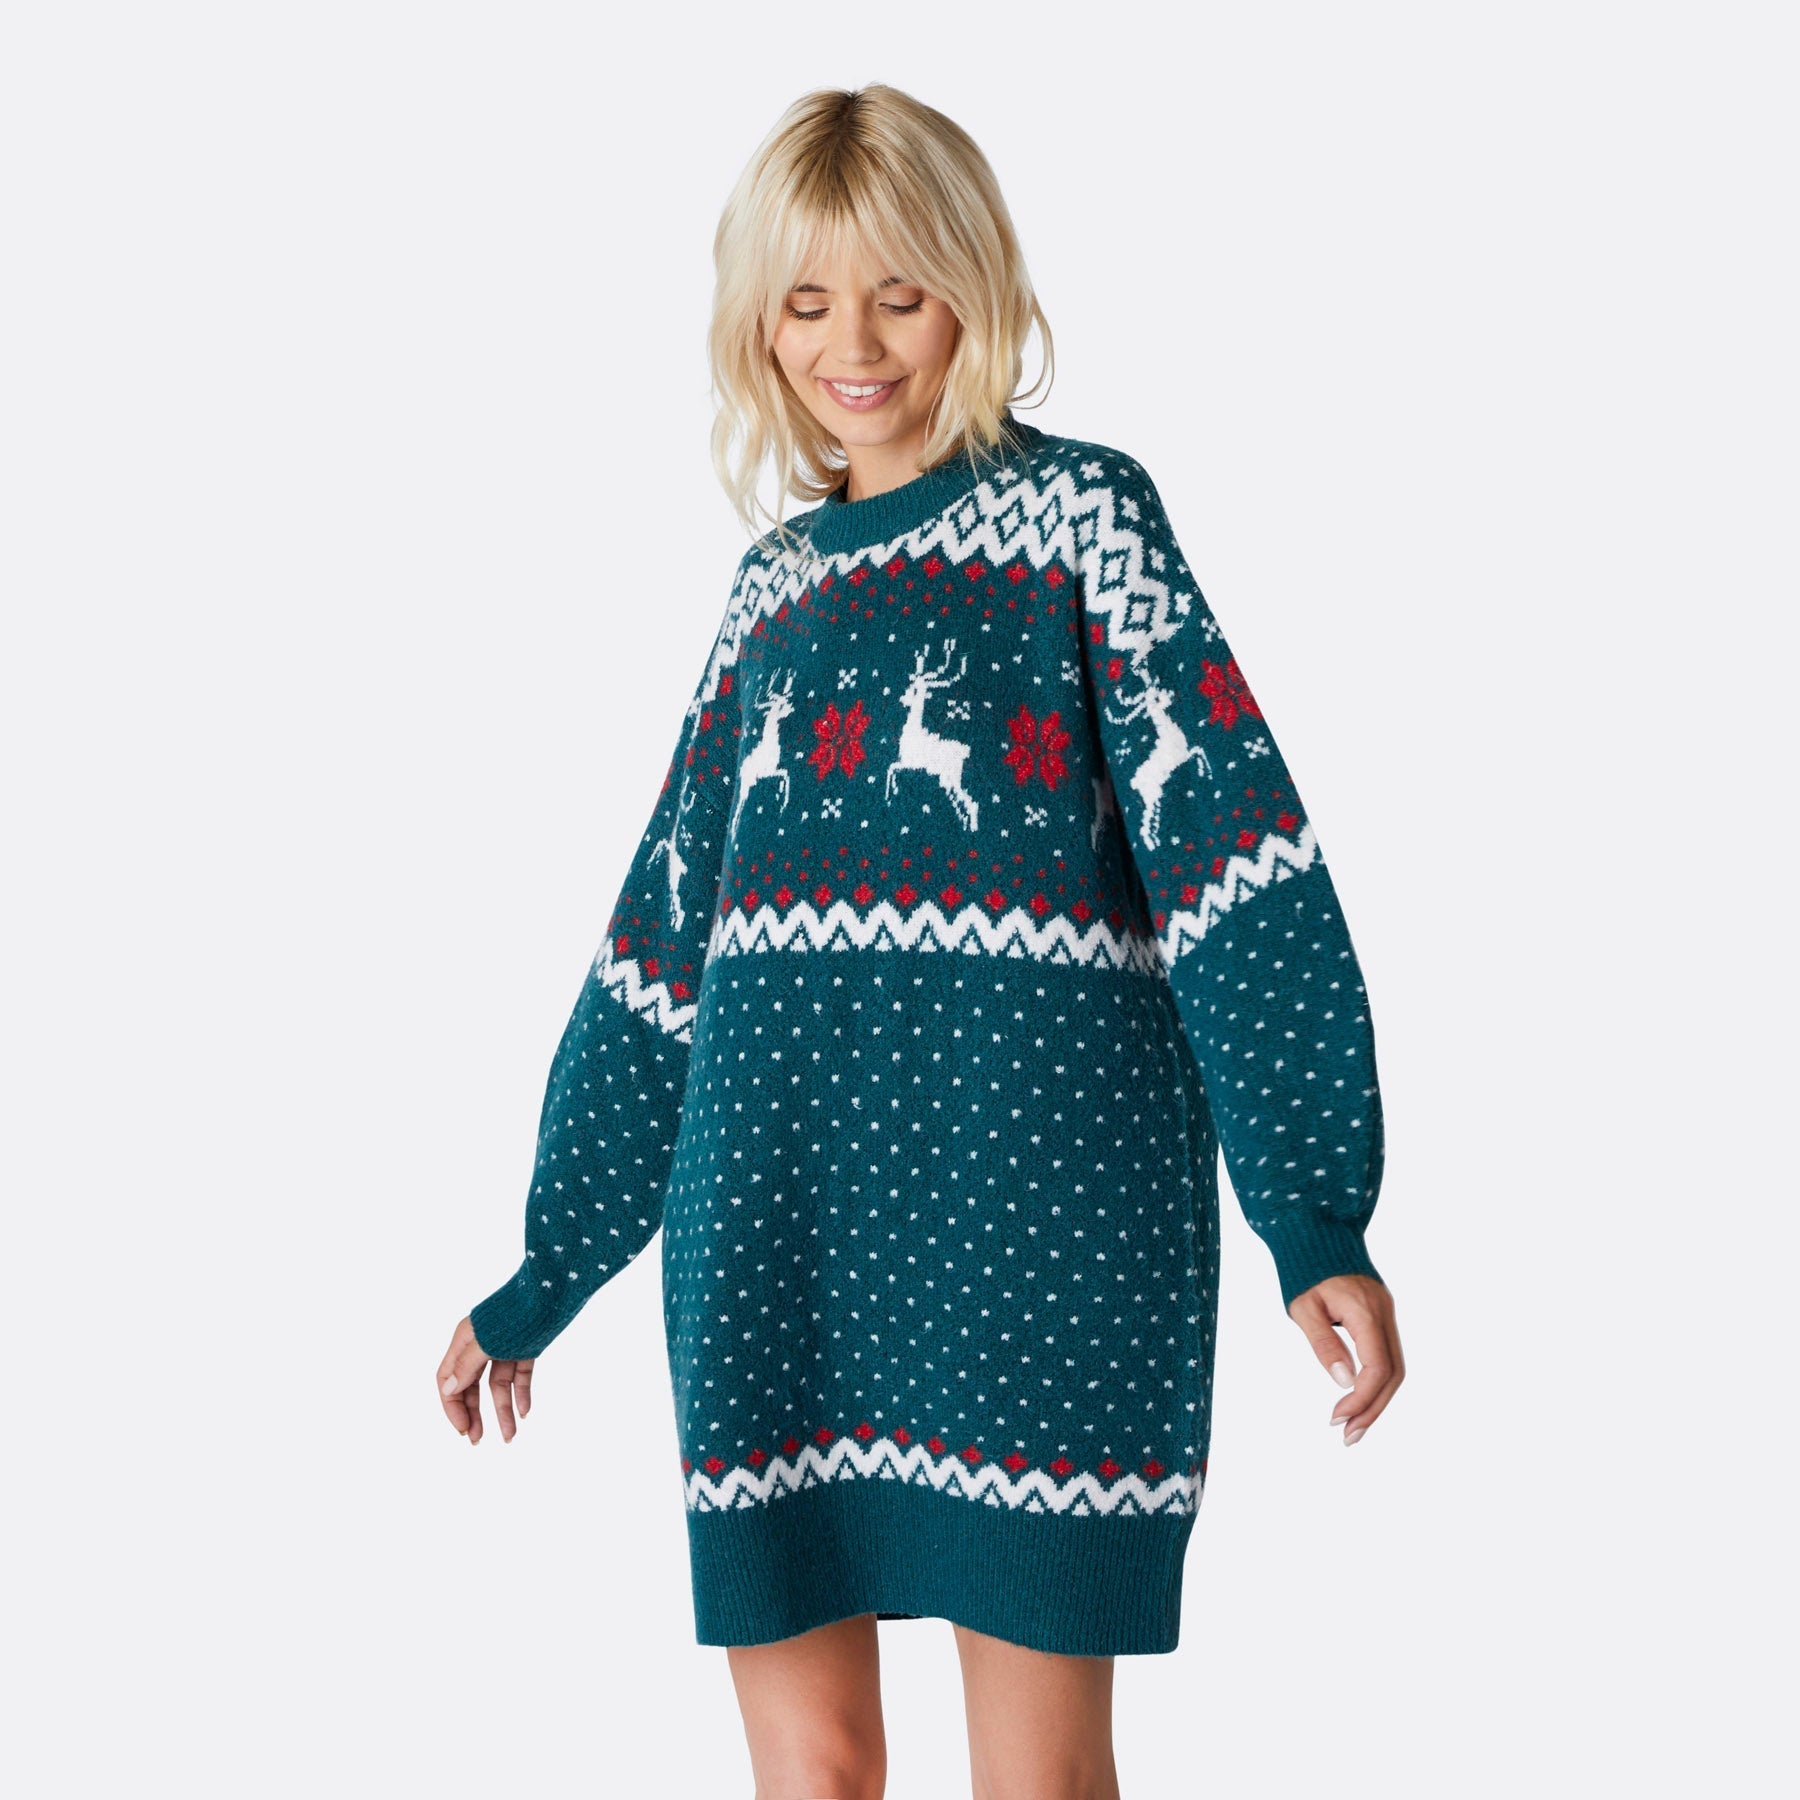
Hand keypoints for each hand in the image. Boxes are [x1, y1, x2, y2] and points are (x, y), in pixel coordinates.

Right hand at [437, 1315, 533, 1444]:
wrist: (555, 1288)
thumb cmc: (518, 1311)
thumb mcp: (489, 1342)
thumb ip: (467, 1366)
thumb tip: (448, 1390)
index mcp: (464, 1340)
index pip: (447, 1380)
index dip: (452, 1406)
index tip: (463, 1429)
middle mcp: (481, 1344)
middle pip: (470, 1385)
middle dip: (474, 1413)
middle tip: (478, 1440)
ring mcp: (504, 1346)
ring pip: (497, 1384)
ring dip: (502, 1410)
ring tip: (510, 1438)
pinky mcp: (526, 1347)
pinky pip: (519, 1375)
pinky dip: (521, 1393)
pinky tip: (525, 1413)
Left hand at [1288, 1274, 1403, 1445]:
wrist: (1317, 1234)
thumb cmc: (1304, 1272)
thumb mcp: (1304, 1308)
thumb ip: (1324, 1344)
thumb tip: (1344, 1382)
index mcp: (1365, 1311)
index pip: (1377, 1367)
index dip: (1361, 1398)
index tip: (1337, 1419)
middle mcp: (1384, 1314)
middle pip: (1393, 1374)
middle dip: (1373, 1409)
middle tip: (1349, 1437)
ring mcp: (1387, 1315)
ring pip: (1395, 1368)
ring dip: (1377, 1400)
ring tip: (1354, 1428)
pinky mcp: (1383, 1317)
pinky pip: (1388, 1356)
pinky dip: (1377, 1383)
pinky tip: (1361, 1401)